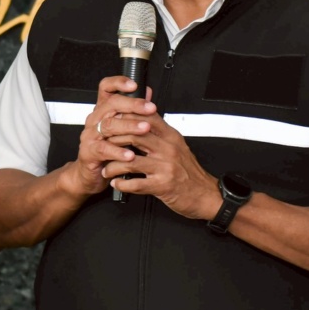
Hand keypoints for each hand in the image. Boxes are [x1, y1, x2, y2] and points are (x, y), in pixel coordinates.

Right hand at [59, 76, 158, 198]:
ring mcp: (90, 135)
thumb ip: (134, 111)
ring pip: (109, 125)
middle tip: (150, 108)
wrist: (91, 175)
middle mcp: (95, 119)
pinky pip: (103, 149)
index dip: (118, 83)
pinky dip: (118, 151)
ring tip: (145, 128)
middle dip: (133, 105)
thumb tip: (147, 93)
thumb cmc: (109, 151)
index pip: (106, 89)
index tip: (134, 85)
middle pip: (111, 104)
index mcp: (103, 111)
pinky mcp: (88, 152)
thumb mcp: (123, 130)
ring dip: (129, 126)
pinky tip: (131, 154)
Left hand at [101, 87, 217, 218]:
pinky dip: (121, 184)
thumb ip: (160, 130)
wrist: (206, 195)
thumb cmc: (189, 171)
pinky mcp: (162, 186)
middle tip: (102, 146)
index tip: (111, 122)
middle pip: (134, 135)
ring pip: (130, 161)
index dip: (125, 117)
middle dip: (113, 140)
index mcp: (170, 136)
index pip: (145, 117)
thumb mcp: (177, 145)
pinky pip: (135, 184)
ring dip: (113, 166)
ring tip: (106, 169)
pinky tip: (116, 183)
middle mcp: (168, 148)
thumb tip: (146, 114)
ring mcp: (165, 167)